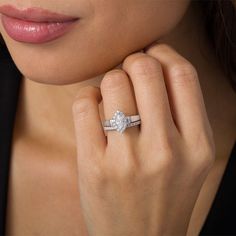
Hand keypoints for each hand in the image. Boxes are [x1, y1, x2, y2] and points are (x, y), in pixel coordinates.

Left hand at [72, 43, 215, 235]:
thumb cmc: (165, 195)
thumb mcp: (191, 158)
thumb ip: (182, 114)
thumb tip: (156, 66)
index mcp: (198, 146)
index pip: (183, 75)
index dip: (164, 53)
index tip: (151, 55)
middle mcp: (166, 150)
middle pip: (145, 70)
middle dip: (133, 61)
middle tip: (128, 72)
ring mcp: (127, 159)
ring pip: (113, 82)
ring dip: (110, 79)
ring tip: (111, 94)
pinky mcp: (94, 165)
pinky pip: (85, 104)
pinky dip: (88, 96)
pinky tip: (94, 107)